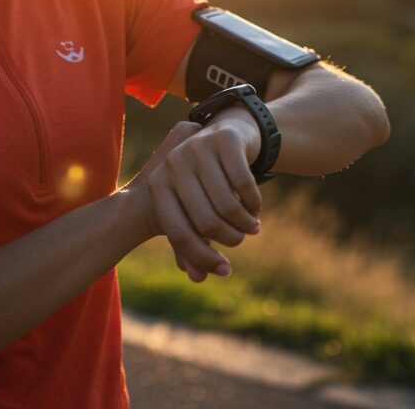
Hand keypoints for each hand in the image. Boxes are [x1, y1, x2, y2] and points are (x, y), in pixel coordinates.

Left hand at [125, 114, 263, 282]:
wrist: (224, 135)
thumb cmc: (203, 182)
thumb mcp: (192, 209)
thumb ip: (190, 243)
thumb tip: (197, 278)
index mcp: (158, 185)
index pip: (178, 233)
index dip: (202, 257)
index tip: (225, 270)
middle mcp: (174, 163)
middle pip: (206, 222)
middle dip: (230, 238)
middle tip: (242, 239)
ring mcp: (198, 148)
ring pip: (228, 205)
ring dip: (245, 224)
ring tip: (251, 227)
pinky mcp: (224, 139)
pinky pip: (244, 184)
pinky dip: (254, 203)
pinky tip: (256, 208)